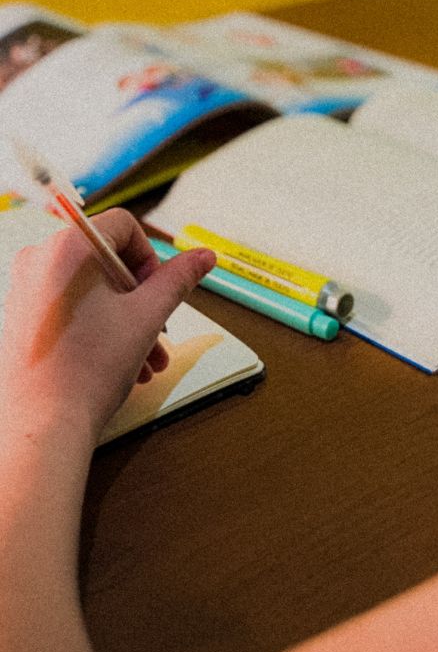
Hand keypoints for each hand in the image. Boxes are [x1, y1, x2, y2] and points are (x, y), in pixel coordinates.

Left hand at [0, 209, 214, 445]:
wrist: (41, 425)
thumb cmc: (87, 369)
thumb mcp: (148, 316)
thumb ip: (179, 279)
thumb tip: (202, 257)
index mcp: (68, 248)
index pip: (124, 226)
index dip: (150, 256)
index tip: (157, 291)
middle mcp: (39, 260)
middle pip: (108, 259)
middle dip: (142, 295)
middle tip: (155, 326)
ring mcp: (25, 288)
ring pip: (92, 287)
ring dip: (127, 315)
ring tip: (146, 356)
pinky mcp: (20, 314)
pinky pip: (71, 304)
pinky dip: (100, 323)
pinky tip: (121, 359)